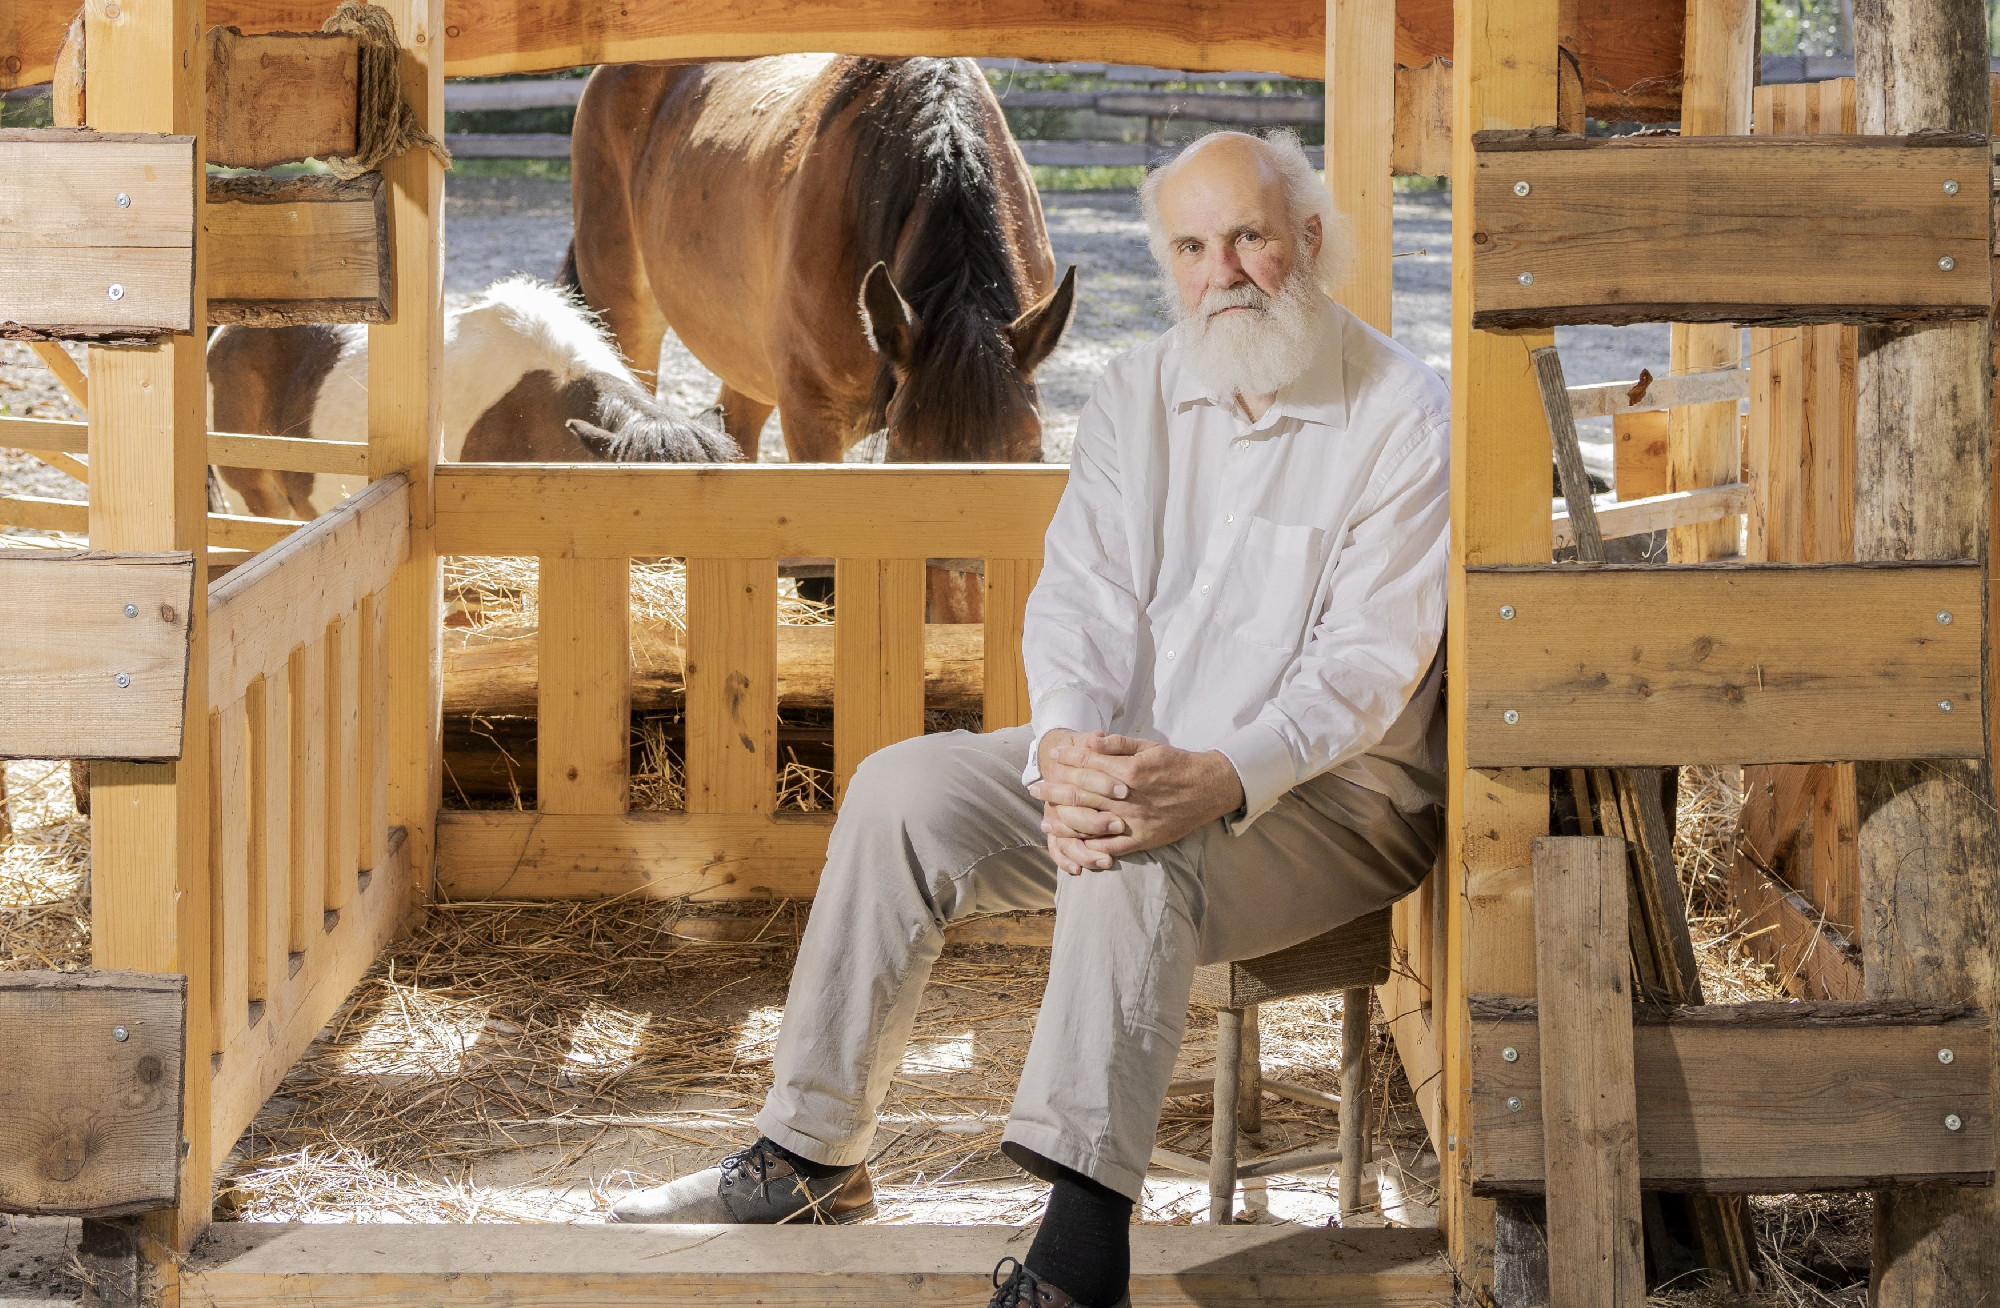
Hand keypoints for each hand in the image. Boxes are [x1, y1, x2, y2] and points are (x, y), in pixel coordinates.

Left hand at [1031, 733, 1245, 871]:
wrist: (1209, 789)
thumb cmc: (1178, 764)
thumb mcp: (1150, 746)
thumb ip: (1118, 744)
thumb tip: (1090, 739)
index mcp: (1130, 771)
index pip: (1089, 763)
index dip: (1067, 758)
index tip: (1052, 757)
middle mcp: (1129, 797)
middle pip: (1082, 793)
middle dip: (1056, 789)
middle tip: (1034, 789)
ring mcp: (1135, 821)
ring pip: (1091, 822)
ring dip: (1064, 821)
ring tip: (1045, 819)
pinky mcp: (1143, 839)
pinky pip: (1110, 847)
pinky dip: (1090, 847)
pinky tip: (1072, 845)